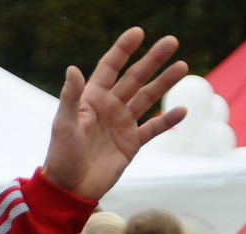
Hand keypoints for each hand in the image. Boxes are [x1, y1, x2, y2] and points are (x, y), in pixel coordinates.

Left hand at [43, 29, 188, 200]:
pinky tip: (182, 111)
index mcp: (91, 99)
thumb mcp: (64, 125)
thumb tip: (72, 69)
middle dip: (152, 60)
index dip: (123, 50)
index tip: (138, 32)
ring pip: (147, 98)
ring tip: (183, 67)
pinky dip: (167, 121)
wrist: (70, 189)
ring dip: (165, 83)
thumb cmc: (62, 156)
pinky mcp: (131, 144)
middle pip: (134, 78)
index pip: (110, 68)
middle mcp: (109, 107)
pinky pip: (153, 129)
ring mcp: (122, 124)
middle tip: (171, 42)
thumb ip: (71, 98)